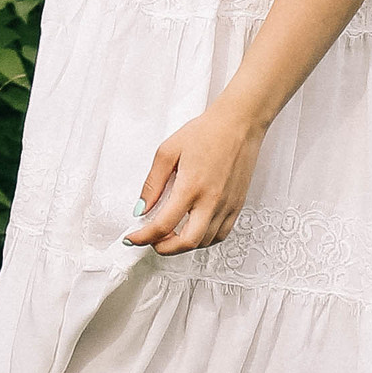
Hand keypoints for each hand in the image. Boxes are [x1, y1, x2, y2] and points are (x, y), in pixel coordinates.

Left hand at [126, 96, 262, 254]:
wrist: (239, 124)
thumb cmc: (205, 132)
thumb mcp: (168, 151)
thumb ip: (153, 183)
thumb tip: (141, 208)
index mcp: (191, 186)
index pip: (163, 225)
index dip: (143, 236)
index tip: (132, 237)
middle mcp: (211, 201)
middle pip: (186, 242)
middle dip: (164, 248)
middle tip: (151, 241)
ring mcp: (226, 206)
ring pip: (203, 242)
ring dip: (183, 244)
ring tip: (170, 233)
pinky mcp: (237, 206)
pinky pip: (220, 234)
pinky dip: (203, 239)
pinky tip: (193, 229)